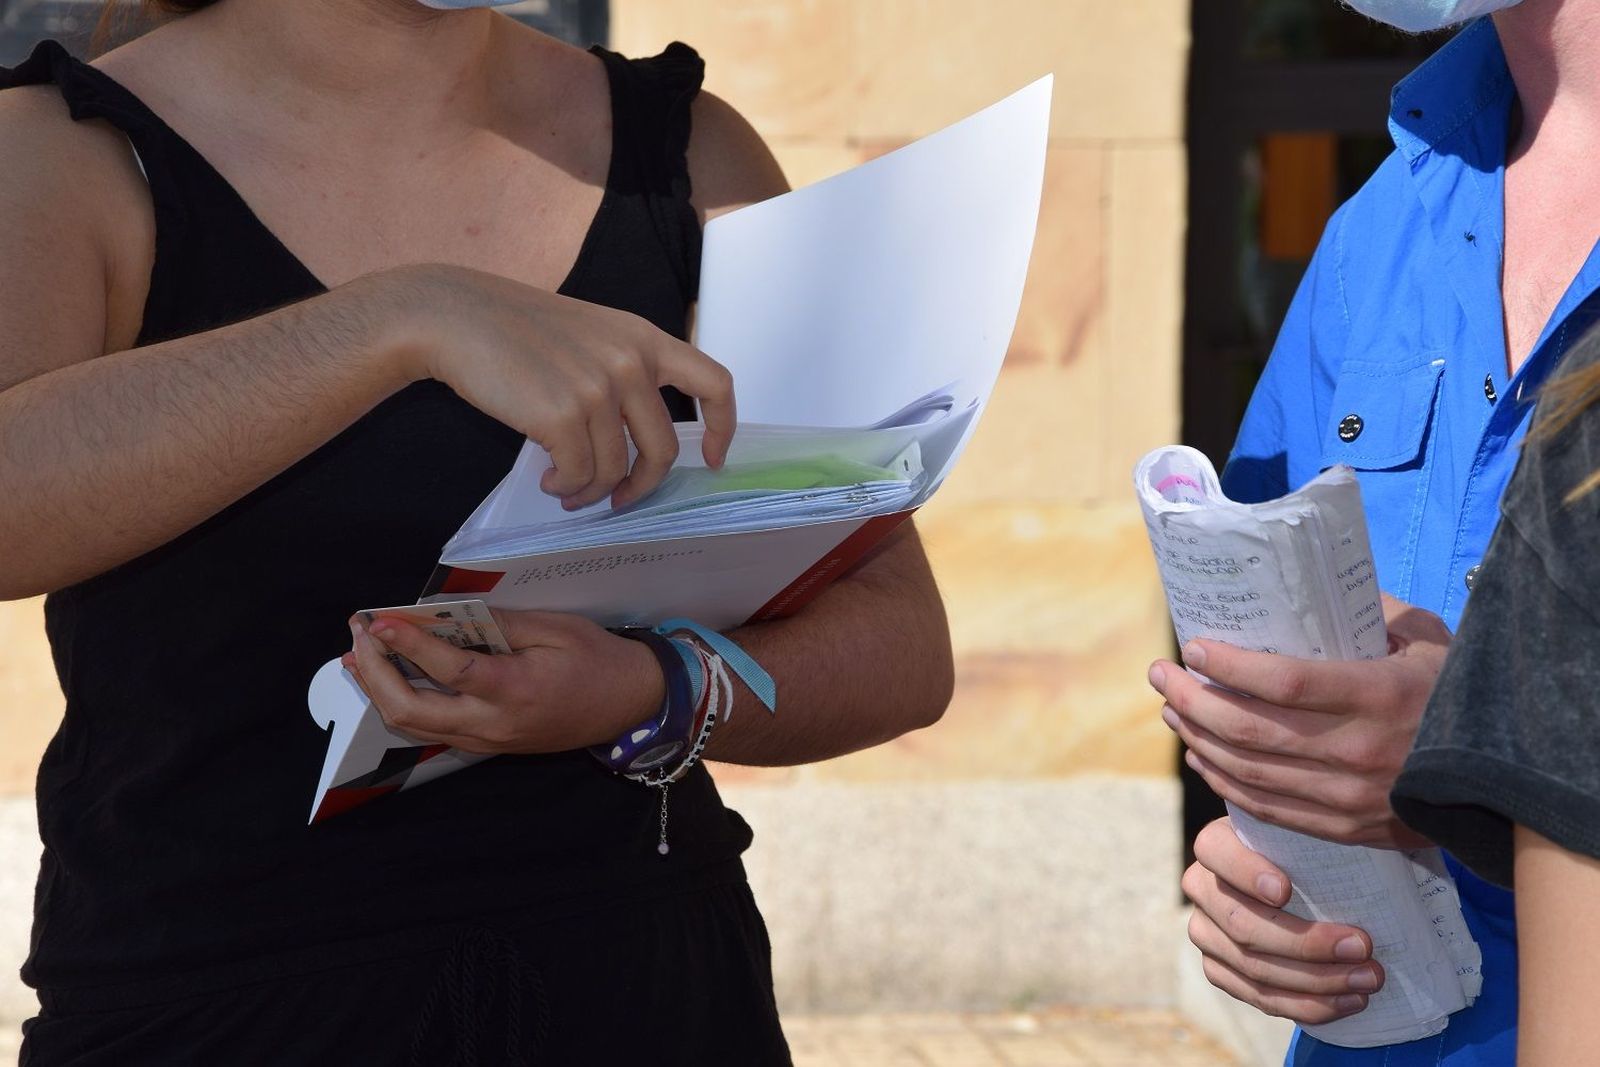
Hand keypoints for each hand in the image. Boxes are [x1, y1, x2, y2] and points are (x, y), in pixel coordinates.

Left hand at [342, 609, 663, 754]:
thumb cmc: (597, 659)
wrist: (629, 704)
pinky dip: (404, 702)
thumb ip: (500, 624)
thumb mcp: (555, 628)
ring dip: (380, 690)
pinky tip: (391, 678)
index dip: (407, 644)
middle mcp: (493, 724)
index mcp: (515, 690)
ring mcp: (488, 740)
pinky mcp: (487, 745)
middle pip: (411, 710)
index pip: (447, 669)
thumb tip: (447, 615)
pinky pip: (433, 728)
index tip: (378, 621)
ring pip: (414, 726)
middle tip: (360, 637)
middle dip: (375, 674)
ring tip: (359, 656)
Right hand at [363, 263, 736, 510]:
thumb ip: (623, 371)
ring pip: (617, 470)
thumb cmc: (515, 330)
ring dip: (593, 492)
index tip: (712, 458)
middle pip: (665, 448)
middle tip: (621, 499)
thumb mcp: (589, 334)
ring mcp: (599, 388)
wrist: (454, 317)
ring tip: (566, 488)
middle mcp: (631, 362)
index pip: (714, 382)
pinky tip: (547, 479)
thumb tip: (637, 440)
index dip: (722, 427)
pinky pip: (581, 475)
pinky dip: (565, 488)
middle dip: (644, 485)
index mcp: (644, 339)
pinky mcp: (563, 414)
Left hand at [1151, 595, 1448, 847]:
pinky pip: (1267, 808)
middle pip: (1251, 730)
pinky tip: (1201, 755)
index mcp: (1379, 696)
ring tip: (1170, 708)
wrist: (1502, 776)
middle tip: (1161, 673)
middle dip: (1192, 699)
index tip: (1194, 646)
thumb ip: (1371, 610)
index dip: (1230, 667)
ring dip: (1198, 738)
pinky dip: (1224, 781)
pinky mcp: (1345, 829)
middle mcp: (1358, 752)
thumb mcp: (1427, 639)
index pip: (1284, 683)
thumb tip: (1310, 584)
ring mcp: (1348, 798)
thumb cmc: (1455, 693)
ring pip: (1249, 771)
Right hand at [1185, 817, 1383, 1023]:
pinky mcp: (1218, 969)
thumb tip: (1376, 829)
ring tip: (1368, 979)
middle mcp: (1201, 888)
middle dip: (1305, 942)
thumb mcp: (1307, 836)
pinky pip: (1258, 997)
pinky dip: (1306, 1005)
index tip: (1285, 890)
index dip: (1246, 872)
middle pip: (1242, 924)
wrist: (1300, 890)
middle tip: (1362, 946)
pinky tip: (1346, 1002)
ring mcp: (1205, 933)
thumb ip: (1320, 836)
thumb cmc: (1310, 856)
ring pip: (1253, 967)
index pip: (1216, 851)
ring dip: (1317, 980)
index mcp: (1216, 844)